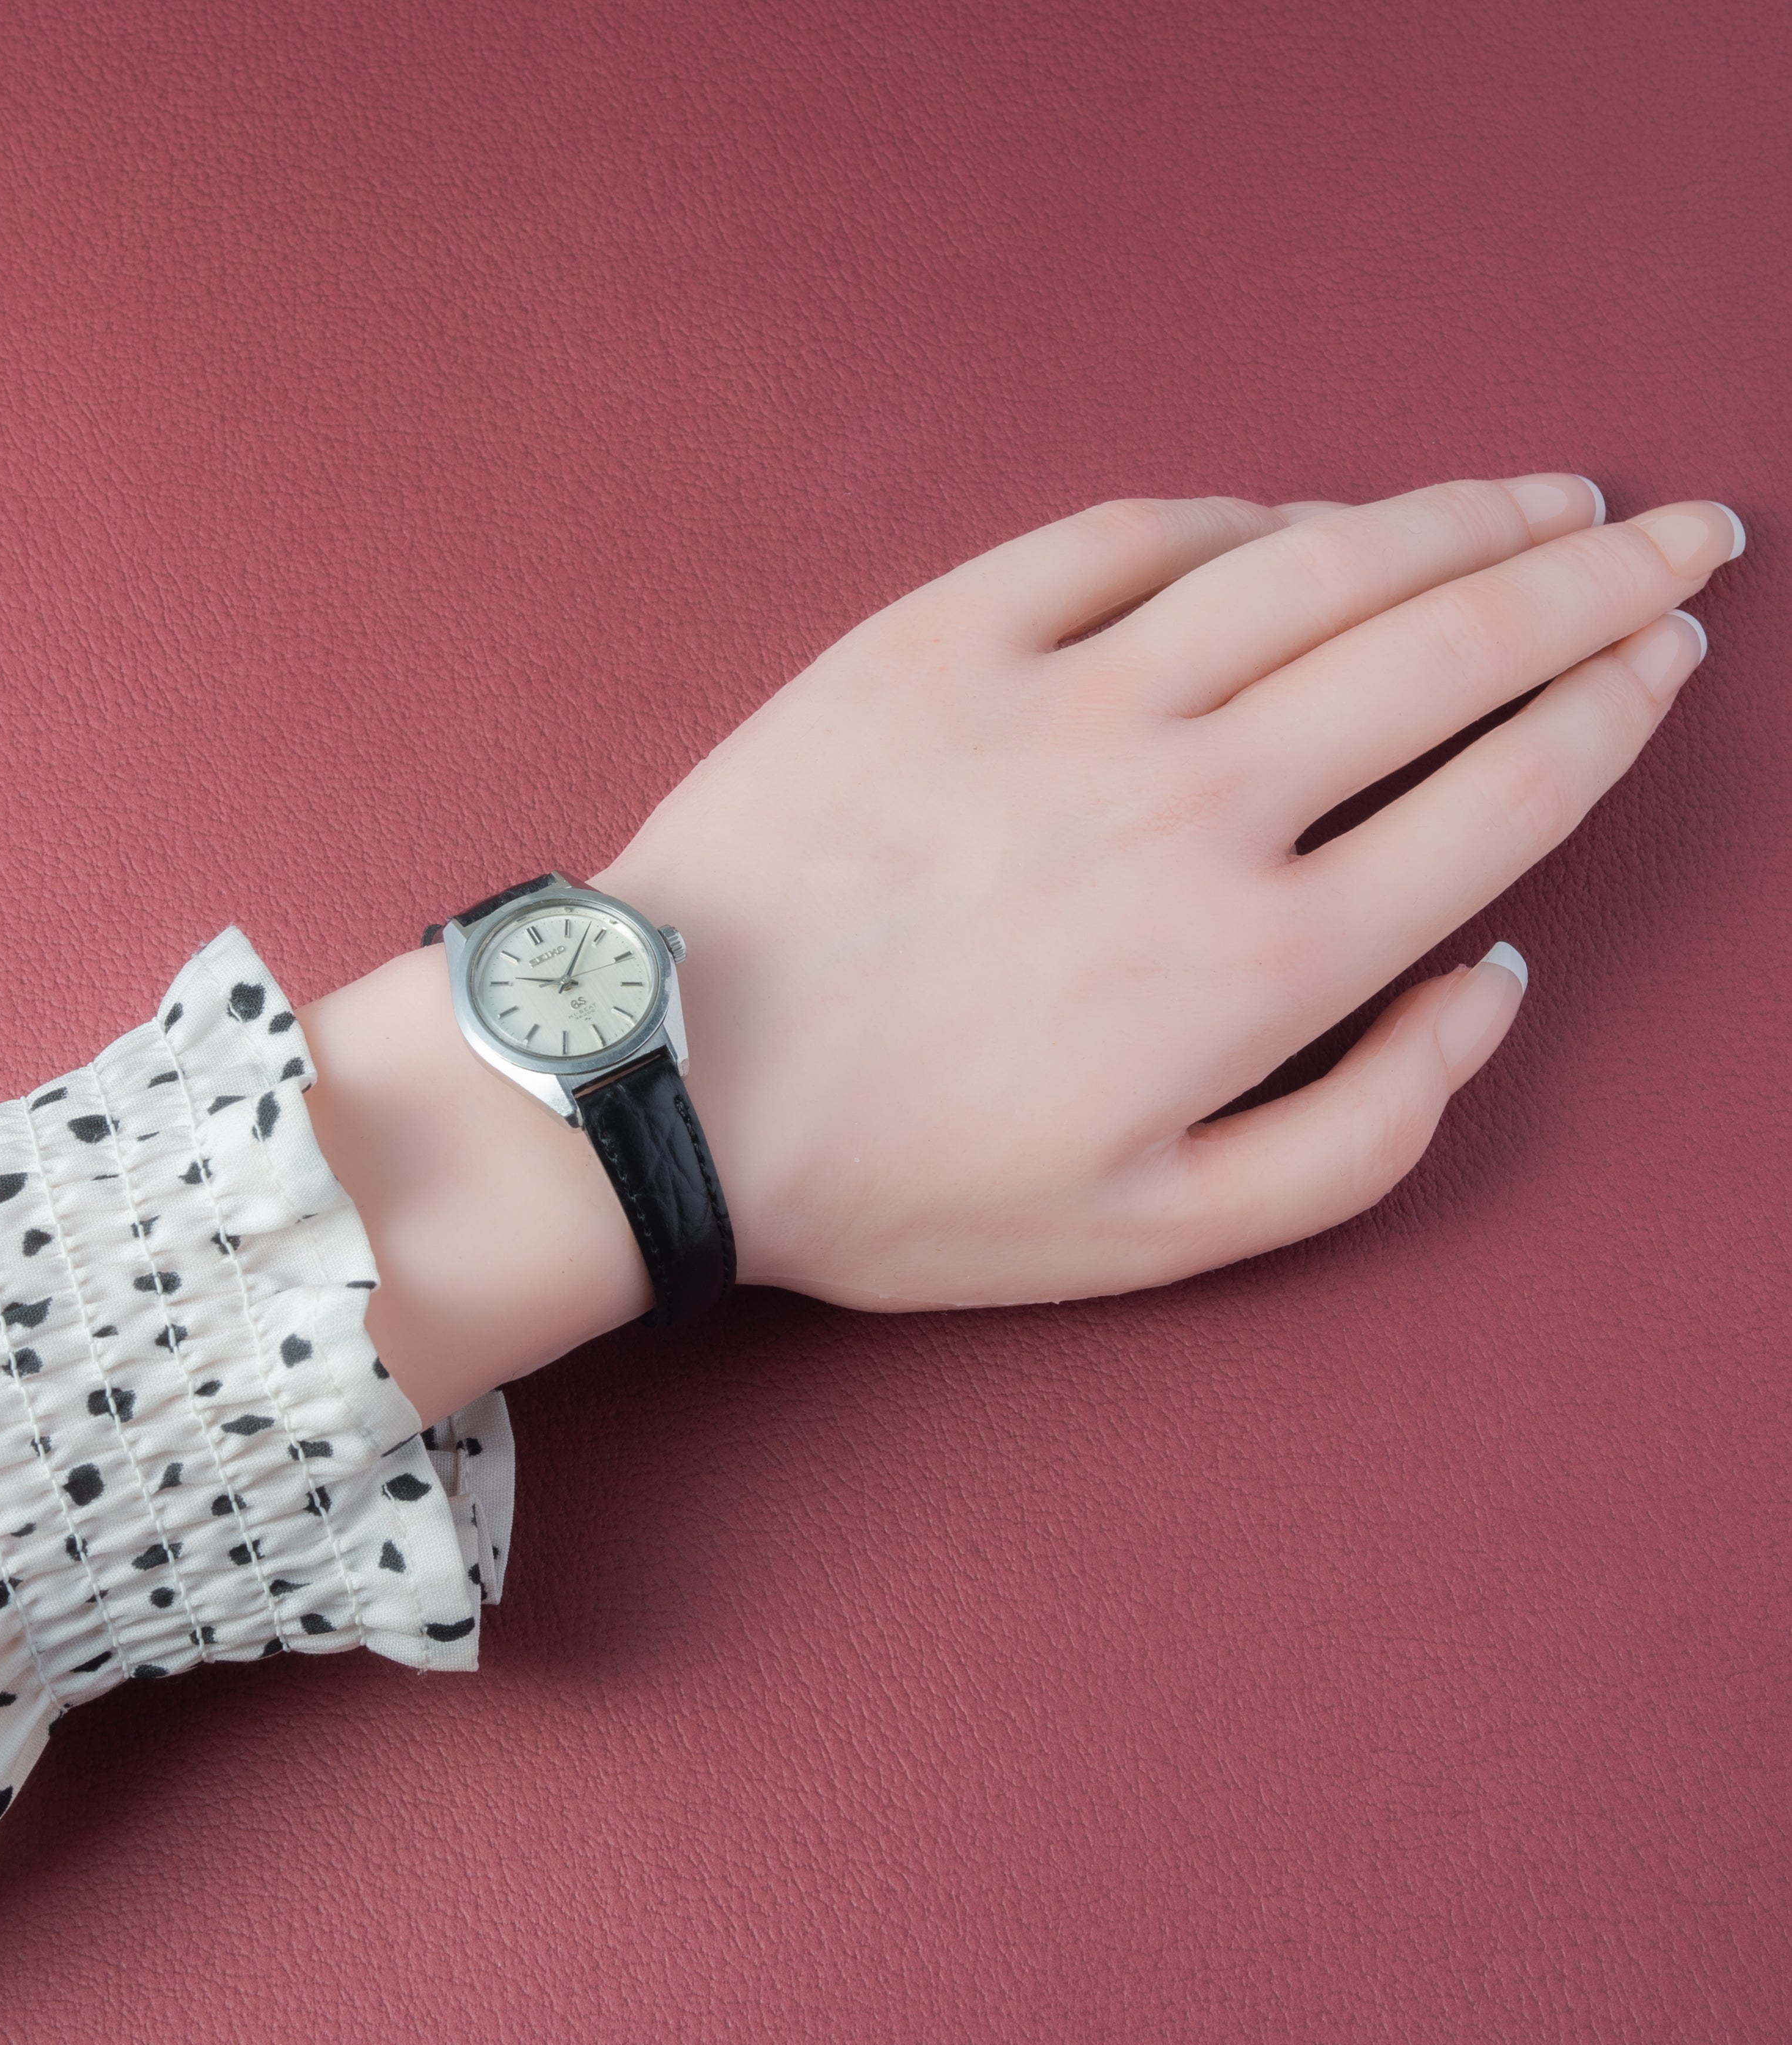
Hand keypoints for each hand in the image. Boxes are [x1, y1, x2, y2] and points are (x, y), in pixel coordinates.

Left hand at [593, 476, 1740, 1310]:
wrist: (674, 1084)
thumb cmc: (906, 1180)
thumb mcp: (1165, 1235)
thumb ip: (1371, 1128)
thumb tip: (1488, 984)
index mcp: (1264, 952)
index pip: (1506, 792)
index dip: (1615, 707)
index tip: (1670, 652)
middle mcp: (1196, 796)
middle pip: (1452, 644)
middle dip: (1597, 579)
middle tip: (1679, 534)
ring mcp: (1066, 695)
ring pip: (1318, 561)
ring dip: (1457, 517)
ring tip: (1540, 500)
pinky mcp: (943, 634)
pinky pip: (1128, 537)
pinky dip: (1238, 516)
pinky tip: (1293, 519)